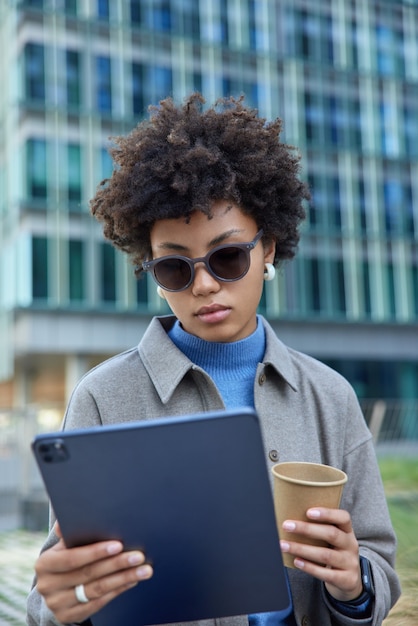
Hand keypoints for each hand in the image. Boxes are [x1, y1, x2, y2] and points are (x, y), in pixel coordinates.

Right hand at [35, 522, 152, 623]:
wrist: (54, 587)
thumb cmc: (65, 558)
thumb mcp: (63, 546)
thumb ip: (71, 533)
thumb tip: (78, 512)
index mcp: (45, 564)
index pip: (72, 558)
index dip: (95, 552)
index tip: (118, 545)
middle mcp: (48, 586)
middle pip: (88, 574)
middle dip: (117, 564)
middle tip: (138, 556)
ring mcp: (57, 604)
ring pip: (97, 589)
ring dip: (123, 578)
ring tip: (143, 569)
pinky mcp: (68, 616)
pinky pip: (98, 603)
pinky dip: (117, 590)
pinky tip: (131, 580)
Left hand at [280, 507, 362, 601]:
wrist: (349, 581)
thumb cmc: (334, 552)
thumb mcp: (333, 539)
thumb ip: (319, 529)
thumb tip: (292, 521)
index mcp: (348, 531)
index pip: (343, 518)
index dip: (327, 514)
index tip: (308, 512)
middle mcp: (351, 545)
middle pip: (332, 534)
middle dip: (307, 529)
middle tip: (287, 526)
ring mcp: (350, 563)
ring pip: (325, 555)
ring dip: (302, 549)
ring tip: (284, 545)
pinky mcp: (347, 580)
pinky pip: (326, 574)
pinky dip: (309, 567)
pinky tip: (297, 561)